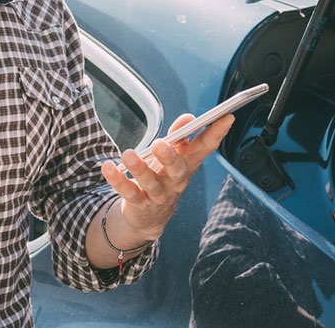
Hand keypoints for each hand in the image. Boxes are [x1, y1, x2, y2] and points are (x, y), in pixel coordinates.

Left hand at [98, 112, 234, 238]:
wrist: (149, 217)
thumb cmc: (163, 178)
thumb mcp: (173, 157)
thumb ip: (180, 137)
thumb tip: (189, 118)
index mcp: (187, 165)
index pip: (205, 148)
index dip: (216, 133)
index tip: (226, 116)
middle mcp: (176, 181)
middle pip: (178, 170)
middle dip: (171, 157)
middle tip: (162, 143)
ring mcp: (158, 195)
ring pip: (151, 182)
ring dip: (140, 168)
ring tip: (129, 154)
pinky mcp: (140, 204)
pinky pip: (129, 192)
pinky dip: (118, 180)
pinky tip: (108, 168)